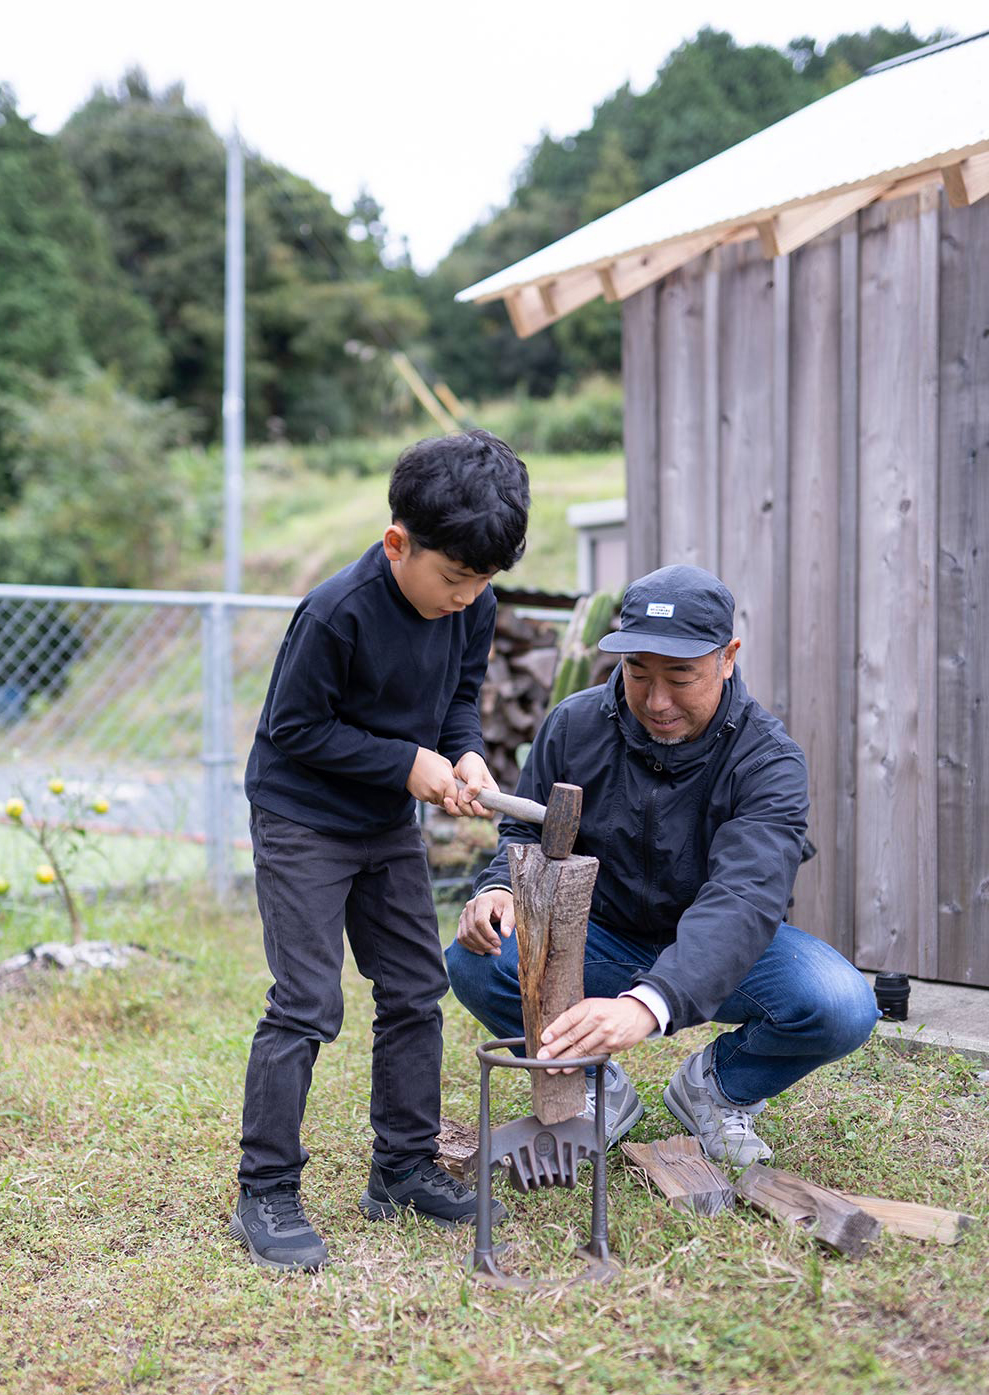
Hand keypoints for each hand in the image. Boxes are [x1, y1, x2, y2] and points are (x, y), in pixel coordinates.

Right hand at [406, 747, 457, 808]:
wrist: (408, 760)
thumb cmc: (427, 759)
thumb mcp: (445, 764)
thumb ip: (452, 777)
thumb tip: (454, 786)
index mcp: (447, 782)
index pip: (455, 798)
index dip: (454, 795)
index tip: (451, 791)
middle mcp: (438, 790)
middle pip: (445, 802)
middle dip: (445, 796)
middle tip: (441, 786)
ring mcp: (428, 795)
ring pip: (436, 801)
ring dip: (436, 796)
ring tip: (431, 783)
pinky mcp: (420, 797)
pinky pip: (427, 799)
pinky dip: (428, 795)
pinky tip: (425, 784)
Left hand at [452, 752, 498, 817]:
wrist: (460, 760)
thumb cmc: (472, 764)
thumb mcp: (475, 772)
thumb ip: (474, 785)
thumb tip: (467, 800)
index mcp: (490, 796)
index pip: (489, 812)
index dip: (481, 812)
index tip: (474, 803)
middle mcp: (480, 801)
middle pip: (473, 814)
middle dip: (465, 806)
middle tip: (460, 793)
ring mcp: (469, 802)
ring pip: (462, 813)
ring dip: (455, 808)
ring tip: (449, 798)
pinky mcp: (459, 801)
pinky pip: (454, 810)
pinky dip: (450, 806)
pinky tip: (446, 798)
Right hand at [457, 890, 515, 955]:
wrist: (496, 898)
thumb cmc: (504, 904)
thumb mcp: (511, 909)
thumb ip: (509, 921)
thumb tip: (506, 935)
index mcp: (482, 901)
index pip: (480, 921)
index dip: (489, 935)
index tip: (499, 943)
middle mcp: (470, 907)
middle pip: (472, 930)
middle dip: (484, 944)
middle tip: (498, 951)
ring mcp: (464, 915)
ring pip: (465, 935)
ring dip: (478, 947)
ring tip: (492, 952)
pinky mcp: (462, 922)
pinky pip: (461, 938)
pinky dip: (470, 947)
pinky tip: (481, 951)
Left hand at [536, 997, 657, 1072]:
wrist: (638, 1013)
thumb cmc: (610, 1010)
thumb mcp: (593, 1005)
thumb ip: (577, 1016)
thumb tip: (555, 1032)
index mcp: (590, 1006)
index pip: (569, 1018)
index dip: (555, 1029)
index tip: (544, 1038)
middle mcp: (597, 1019)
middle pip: (573, 1035)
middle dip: (555, 1048)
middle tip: (543, 1056)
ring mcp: (605, 1033)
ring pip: (581, 1048)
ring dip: (565, 1059)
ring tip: (552, 1066)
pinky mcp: (612, 1046)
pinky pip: (591, 1056)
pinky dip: (579, 1063)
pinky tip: (568, 1068)